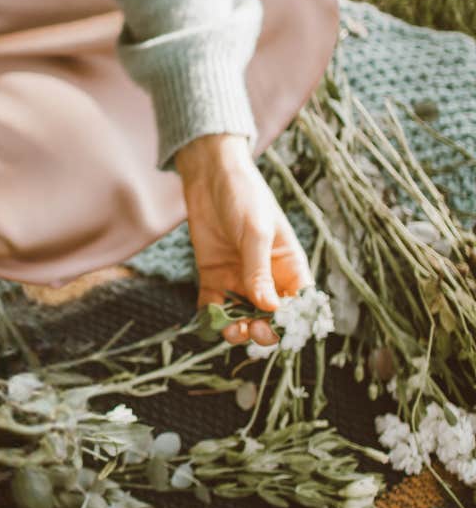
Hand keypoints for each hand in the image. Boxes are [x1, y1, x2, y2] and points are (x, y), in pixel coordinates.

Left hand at [175, 134, 310, 345]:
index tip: (279, 328)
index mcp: (290, 266)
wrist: (210, 177)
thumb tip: (269, 308)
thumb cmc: (244, 197)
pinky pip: (214, 304)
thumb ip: (259, 270)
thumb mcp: (256, 232)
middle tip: (252, 330)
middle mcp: (267, 278)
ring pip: (242, 316)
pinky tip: (209, 320)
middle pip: (270, 316)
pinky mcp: (214, 276)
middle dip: (263, 329)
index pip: (298, 303)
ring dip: (238, 328)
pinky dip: (212, 316)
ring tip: (230, 330)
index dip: (293, 322)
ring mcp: (239, 278)